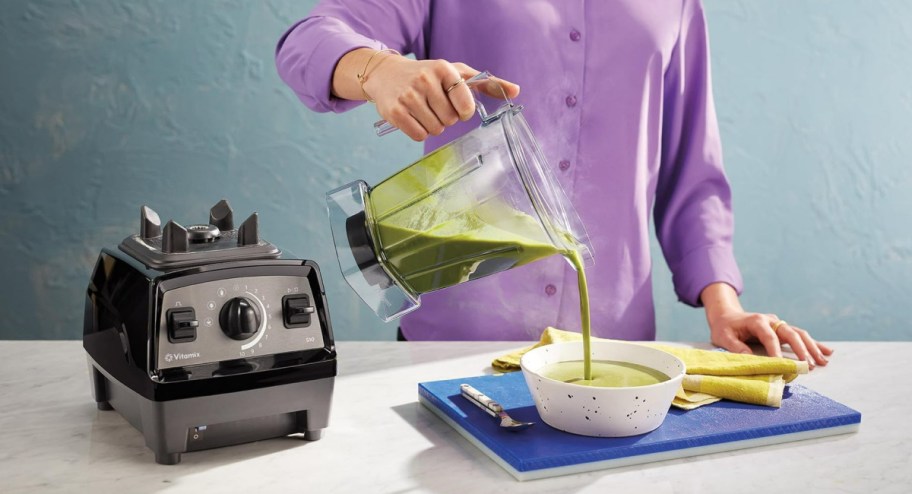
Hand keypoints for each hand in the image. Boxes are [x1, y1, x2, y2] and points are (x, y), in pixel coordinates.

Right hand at [334, 49, 519, 140]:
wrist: (386, 74)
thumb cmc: (428, 74)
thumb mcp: (457, 73)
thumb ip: (488, 83)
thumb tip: (516, 91)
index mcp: (444, 69)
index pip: (466, 104)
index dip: (464, 111)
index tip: (458, 106)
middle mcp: (425, 80)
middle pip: (450, 120)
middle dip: (446, 117)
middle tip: (435, 105)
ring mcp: (408, 96)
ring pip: (435, 129)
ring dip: (433, 125)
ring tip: (424, 110)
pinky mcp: (395, 112)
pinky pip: (419, 135)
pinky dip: (419, 131)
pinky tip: (414, 117)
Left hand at [700, 283, 833, 367]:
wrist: (727, 315)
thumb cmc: (724, 328)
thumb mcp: (723, 337)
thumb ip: (736, 347)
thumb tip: (750, 359)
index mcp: (757, 321)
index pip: (769, 336)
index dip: (776, 351)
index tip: (781, 366)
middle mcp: (771, 320)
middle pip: (790, 333)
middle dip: (801, 349)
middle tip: (809, 365)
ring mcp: (778, 324)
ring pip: (799, 334)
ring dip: (812, 347)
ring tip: (823, 362)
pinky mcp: (782, 330)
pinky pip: (800, 336)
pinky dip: (813, 344)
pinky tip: (827, 352)